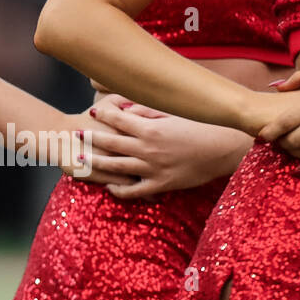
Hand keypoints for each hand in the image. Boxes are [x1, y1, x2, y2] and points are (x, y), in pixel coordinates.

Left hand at [75, 94, 250, 198]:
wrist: (223, 150)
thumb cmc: (199, 127)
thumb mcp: (172, 115)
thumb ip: (147, 112)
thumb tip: (126, 108)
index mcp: (150, 129)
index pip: (118, 119)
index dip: (104, 113)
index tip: (93, 110)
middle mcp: (148, 149)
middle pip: (111, 142)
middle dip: (91, 137)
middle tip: (76, 134)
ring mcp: (153, 169)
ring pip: (117, 167)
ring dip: (96, 163)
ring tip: (82, 159)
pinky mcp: (160, 185)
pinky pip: (134, 191)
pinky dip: (119, 190)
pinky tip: (109, 186)